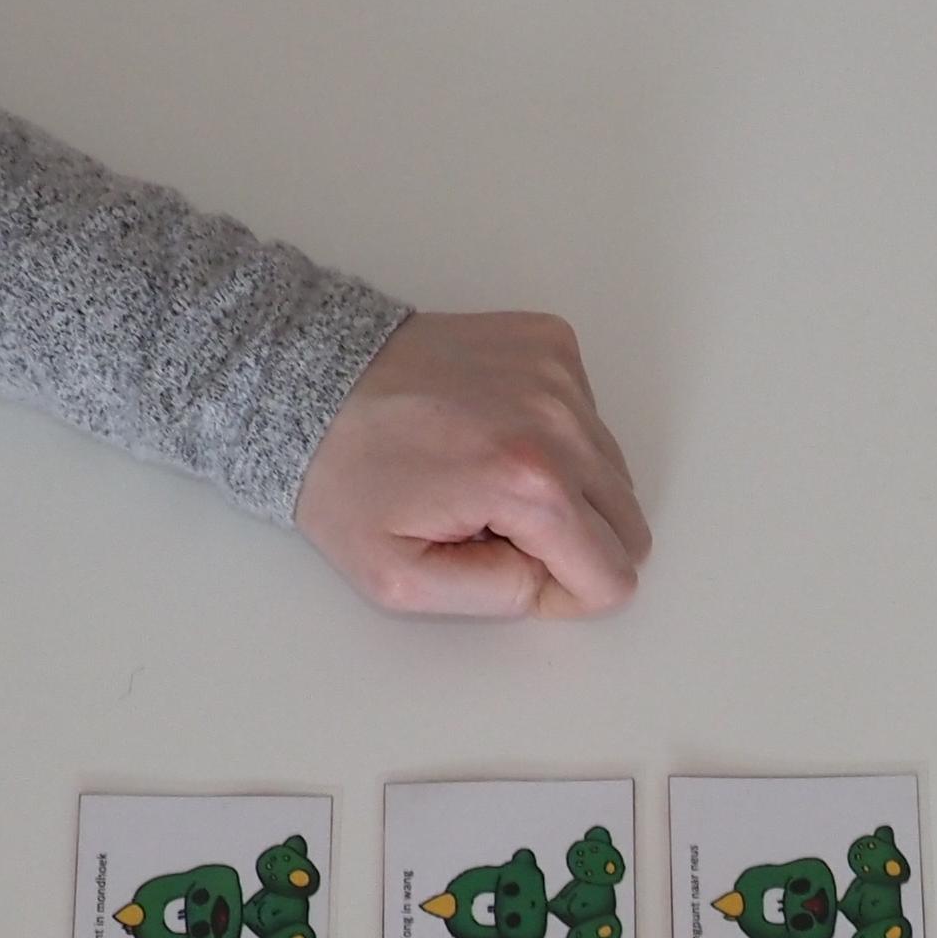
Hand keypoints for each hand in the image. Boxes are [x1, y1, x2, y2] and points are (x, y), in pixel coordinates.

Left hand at [291, 311, 649, 616]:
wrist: (308, 381)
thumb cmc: (346, 480)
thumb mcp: (402, 581)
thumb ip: (498, 596)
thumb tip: (553, 578)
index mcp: (529, 483)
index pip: (614, 574)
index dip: (566, 594)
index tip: (509, 567)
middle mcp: (560, 420)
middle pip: (628, 523)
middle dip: (573, 543)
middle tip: (497, 529)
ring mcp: (560, 373)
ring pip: (613, 471)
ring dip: (565, 489)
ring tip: (488, 475)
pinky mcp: (551, 341)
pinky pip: (591, 417)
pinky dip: (555, 437)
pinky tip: (492, 432)